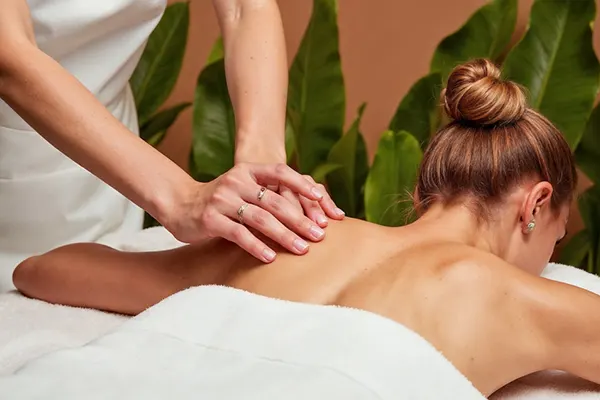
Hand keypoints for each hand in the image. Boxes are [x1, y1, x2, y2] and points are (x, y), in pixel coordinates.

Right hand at [164, 163, 339, 262]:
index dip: (301, 184)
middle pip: (274, 201)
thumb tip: (306, 209)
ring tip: (301, 249)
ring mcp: (222, 200)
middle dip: (300, 219)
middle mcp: (236, 182)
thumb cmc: (219, 200)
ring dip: (284, 235)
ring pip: (260, 218)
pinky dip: (256, 246)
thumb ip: (266, 194)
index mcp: (247, 170)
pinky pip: (239, 234)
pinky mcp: (211, 220)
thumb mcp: (242, 188)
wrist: (179, 204)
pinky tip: (270, 258)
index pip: (279, 171)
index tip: (320, 198)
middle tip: (319, 235)